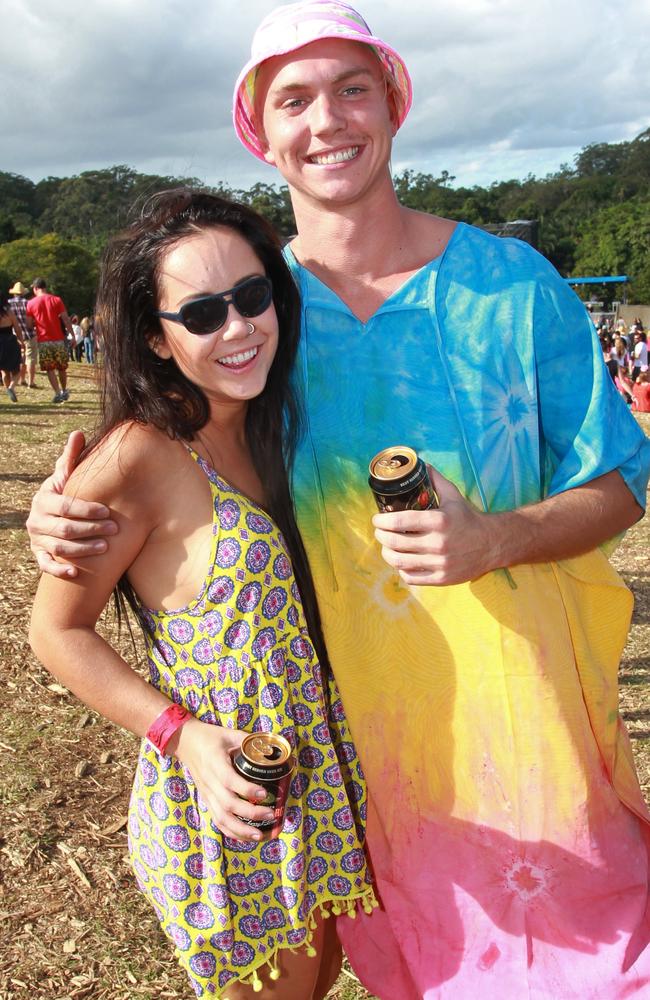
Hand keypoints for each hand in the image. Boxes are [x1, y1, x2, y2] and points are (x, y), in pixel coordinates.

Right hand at [26, 431, 117, 577]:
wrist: (49, 517)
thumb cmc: (63, 494)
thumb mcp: (65, 477)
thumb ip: (70, 458)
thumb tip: (78, 432)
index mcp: (44, 499)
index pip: (66, 506)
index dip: (86, 509)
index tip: (107, 510)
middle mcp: (36, 520)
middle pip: (64, 528)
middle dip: (91, 528)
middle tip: (114, 529)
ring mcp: (37, 539)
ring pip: (59, 547)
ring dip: (82, 549)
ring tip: (104, 547)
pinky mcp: (39, 555)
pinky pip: (45, 565)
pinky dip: (58, 569)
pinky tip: (73, 572)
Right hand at [175, 720, 275, 841]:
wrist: (185, 742)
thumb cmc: (210, 737)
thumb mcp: (229, 733)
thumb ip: (250, 741)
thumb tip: (272, 751)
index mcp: (214, 762)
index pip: (229, 780)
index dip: (247, 789)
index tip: (264, 793)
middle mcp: (209, 781)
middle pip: (228, 804)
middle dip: (250, 813)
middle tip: (271, 814)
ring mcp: (206, 793)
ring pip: (221, 818)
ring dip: (241, 830)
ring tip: (260, 835)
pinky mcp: (206, 800)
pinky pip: (217, 820)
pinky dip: (231, 832)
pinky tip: (246, 837)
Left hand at [372, 466, 498, 584]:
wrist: (492, 544)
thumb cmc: (469, 518)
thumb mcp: (454, 496)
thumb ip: (435, 481)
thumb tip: (421, 464)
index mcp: (439, 521)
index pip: (400, 521)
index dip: (382, 521)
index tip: (376, 519)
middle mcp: (438, 543)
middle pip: (395, 542)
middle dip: (380, 536)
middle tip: (379, 532)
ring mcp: (440, 563)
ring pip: (400, 561)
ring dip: (387, 553)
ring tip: (386, 547)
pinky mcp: (442, 578)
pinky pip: (411, 577)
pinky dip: (401, 570)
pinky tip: (401, 562)